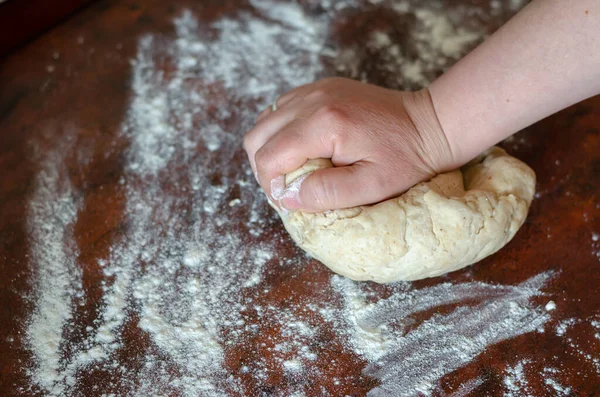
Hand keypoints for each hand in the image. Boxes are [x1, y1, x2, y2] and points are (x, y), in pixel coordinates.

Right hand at [243, 77, 456, 211]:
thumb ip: (327, 193)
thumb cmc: (406, 158)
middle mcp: (312, 99)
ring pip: (264, 121)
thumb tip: (288, 197)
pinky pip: (282, 109)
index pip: (269, 156)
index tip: (290, 202)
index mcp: (323, 123)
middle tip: (288, 189)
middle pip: (257, 136)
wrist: (430, 123)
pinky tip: (304, 149)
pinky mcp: (320, 88)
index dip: (271, 185)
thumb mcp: (373, 186)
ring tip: (295, 171)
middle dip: (264, 169)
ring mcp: (315, 89)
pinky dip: (282, 133)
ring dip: (271, 149)